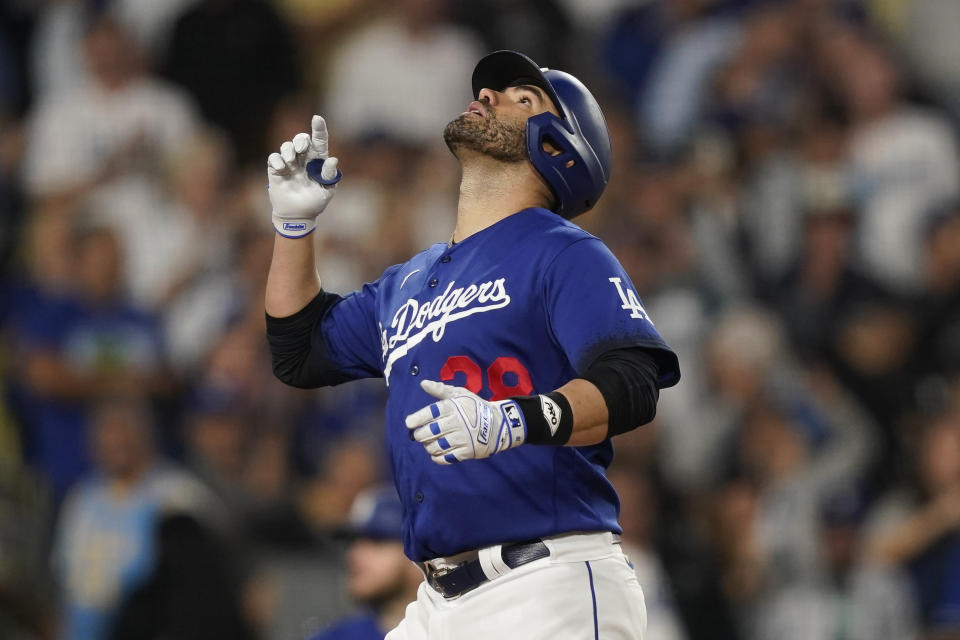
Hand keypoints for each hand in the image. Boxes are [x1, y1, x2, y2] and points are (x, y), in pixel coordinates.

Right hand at [267, 115, 340, 237]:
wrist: (298, 215)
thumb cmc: (315, 202)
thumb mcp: (327, 190)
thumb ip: (329, 175)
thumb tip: (333, 159)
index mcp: (318, 161)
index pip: (319, 141)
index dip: (319, 128)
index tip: (317, 118)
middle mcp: (303, 159)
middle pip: (301, 139)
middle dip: (300, 140)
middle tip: (301, 149)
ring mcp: (289, 163)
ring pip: (286, 146)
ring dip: (288, 150)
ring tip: (290, 162)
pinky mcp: (276, 169)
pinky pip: (274, 157)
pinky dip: (277, 160)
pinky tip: (282, 169)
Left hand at [405, 380, 526, 464]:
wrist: (499, 424)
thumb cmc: (475, 407)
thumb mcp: (460, 394)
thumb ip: (440, 390)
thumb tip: (423, 383)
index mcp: (452, 407)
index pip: (429, 413)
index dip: (416, 419)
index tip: (409, 423)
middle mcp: (456, 423)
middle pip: (428, 432)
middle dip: (419, 435)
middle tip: (419, 434)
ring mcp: (462, 439)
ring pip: (435, 447)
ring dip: (428, 446)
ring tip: (428, 443)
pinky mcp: (467, 452)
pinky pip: (445, 458)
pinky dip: (437, 458)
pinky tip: (435, 453)